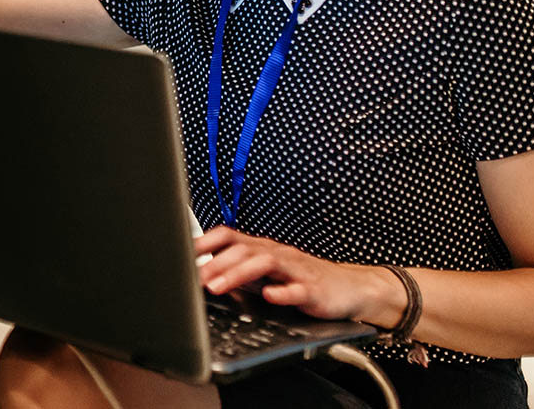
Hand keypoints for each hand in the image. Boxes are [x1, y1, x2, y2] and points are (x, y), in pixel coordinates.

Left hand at [195, 227, 400, 323]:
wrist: (350, 288)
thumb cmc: (304, 279)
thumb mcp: (267, 273)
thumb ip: (240, 271)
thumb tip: (203, 273)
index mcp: (263, 249)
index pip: (230, 236)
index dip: (206, 241)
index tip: (183, 251)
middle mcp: (277, 254)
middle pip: (243, 250)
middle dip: (216, 264)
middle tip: (196, 279)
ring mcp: (296, 270)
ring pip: (265, 264)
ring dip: (238, 274)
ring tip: (218, 286)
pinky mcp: (314, 290)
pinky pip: (297, 289)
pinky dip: (283, 292)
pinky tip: (271, 296)